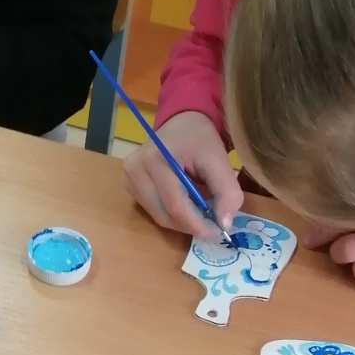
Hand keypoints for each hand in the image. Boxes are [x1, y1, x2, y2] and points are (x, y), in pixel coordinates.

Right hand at [122, 110, 242, 236]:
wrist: (182, 122)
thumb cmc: (200, 139)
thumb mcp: (219, 159)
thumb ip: (226, 191)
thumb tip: (224, 225)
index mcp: (156, 158)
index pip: (175, 204)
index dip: (197, 224)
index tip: (218, 232)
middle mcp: (135, 168)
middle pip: (163, 214)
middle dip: (190, 225)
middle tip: (212, 226)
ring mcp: (128, 177)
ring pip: (157, 216)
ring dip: (181, 221)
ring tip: (200, 212)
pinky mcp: (128, 184)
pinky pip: (151, 210)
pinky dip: (171, 213)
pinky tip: (185, 203)